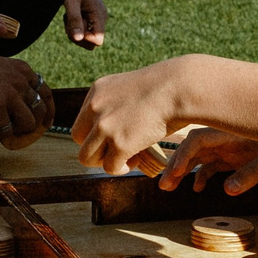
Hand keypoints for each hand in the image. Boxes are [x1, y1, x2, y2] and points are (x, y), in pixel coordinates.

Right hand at [0, 50, 49, 146]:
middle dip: (32, 125)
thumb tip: (20, 109)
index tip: (46, 123)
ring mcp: (11, 94)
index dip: (49, 111)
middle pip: (40, 111)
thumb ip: (12, 83)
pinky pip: (5, 131)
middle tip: (18, 133)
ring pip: (28, 124)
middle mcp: (20, 81)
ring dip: (13, 130)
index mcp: (22, 70)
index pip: (46, 92)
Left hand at [62, 0, 106, 48]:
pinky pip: (82, 33)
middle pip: (91, 44)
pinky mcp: (90, 22)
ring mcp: (96, 22)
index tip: (76, 26)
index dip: (85, 38)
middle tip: (70, 20)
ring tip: (69, 16)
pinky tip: (71, 16)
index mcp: (100, 16)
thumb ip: (74, 19)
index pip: (98, 40)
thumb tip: (78, 39)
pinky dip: (73, 28)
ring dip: (73, 32)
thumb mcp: (71, 1)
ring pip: (85, 40)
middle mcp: (101, 21)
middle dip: (78, 37)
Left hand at [72, 58, 189, 173]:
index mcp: (97, 91)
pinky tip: (134, 161)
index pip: (82, 120)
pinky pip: (110, 167)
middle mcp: (96, 108)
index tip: (113, 137)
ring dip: (105, 161)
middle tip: (117, 150)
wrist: (179, 89)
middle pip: (78, 139)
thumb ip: (115, 103)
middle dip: (96, 148)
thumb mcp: (130, 88)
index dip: (95, 134)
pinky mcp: (120, 144)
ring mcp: (105, 126)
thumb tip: (113, 125)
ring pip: (87, 157)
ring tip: (125, 159)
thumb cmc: (164, 89)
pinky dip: (121, 169)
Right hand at [157, 128, 257, 196]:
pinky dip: (204, 174)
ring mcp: (232, 144)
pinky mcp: (238, 154)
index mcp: (233, 130)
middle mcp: (228, 135)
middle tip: (163, 185)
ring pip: (201, 155)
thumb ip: (252, 174)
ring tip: (172, 187)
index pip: (198, 139)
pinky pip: (215, 163)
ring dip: (186, 169)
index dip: (182, 157)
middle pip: (194, 146)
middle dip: (177, 164)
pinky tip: (199, 188)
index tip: (172, 175)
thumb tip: (227, 190)